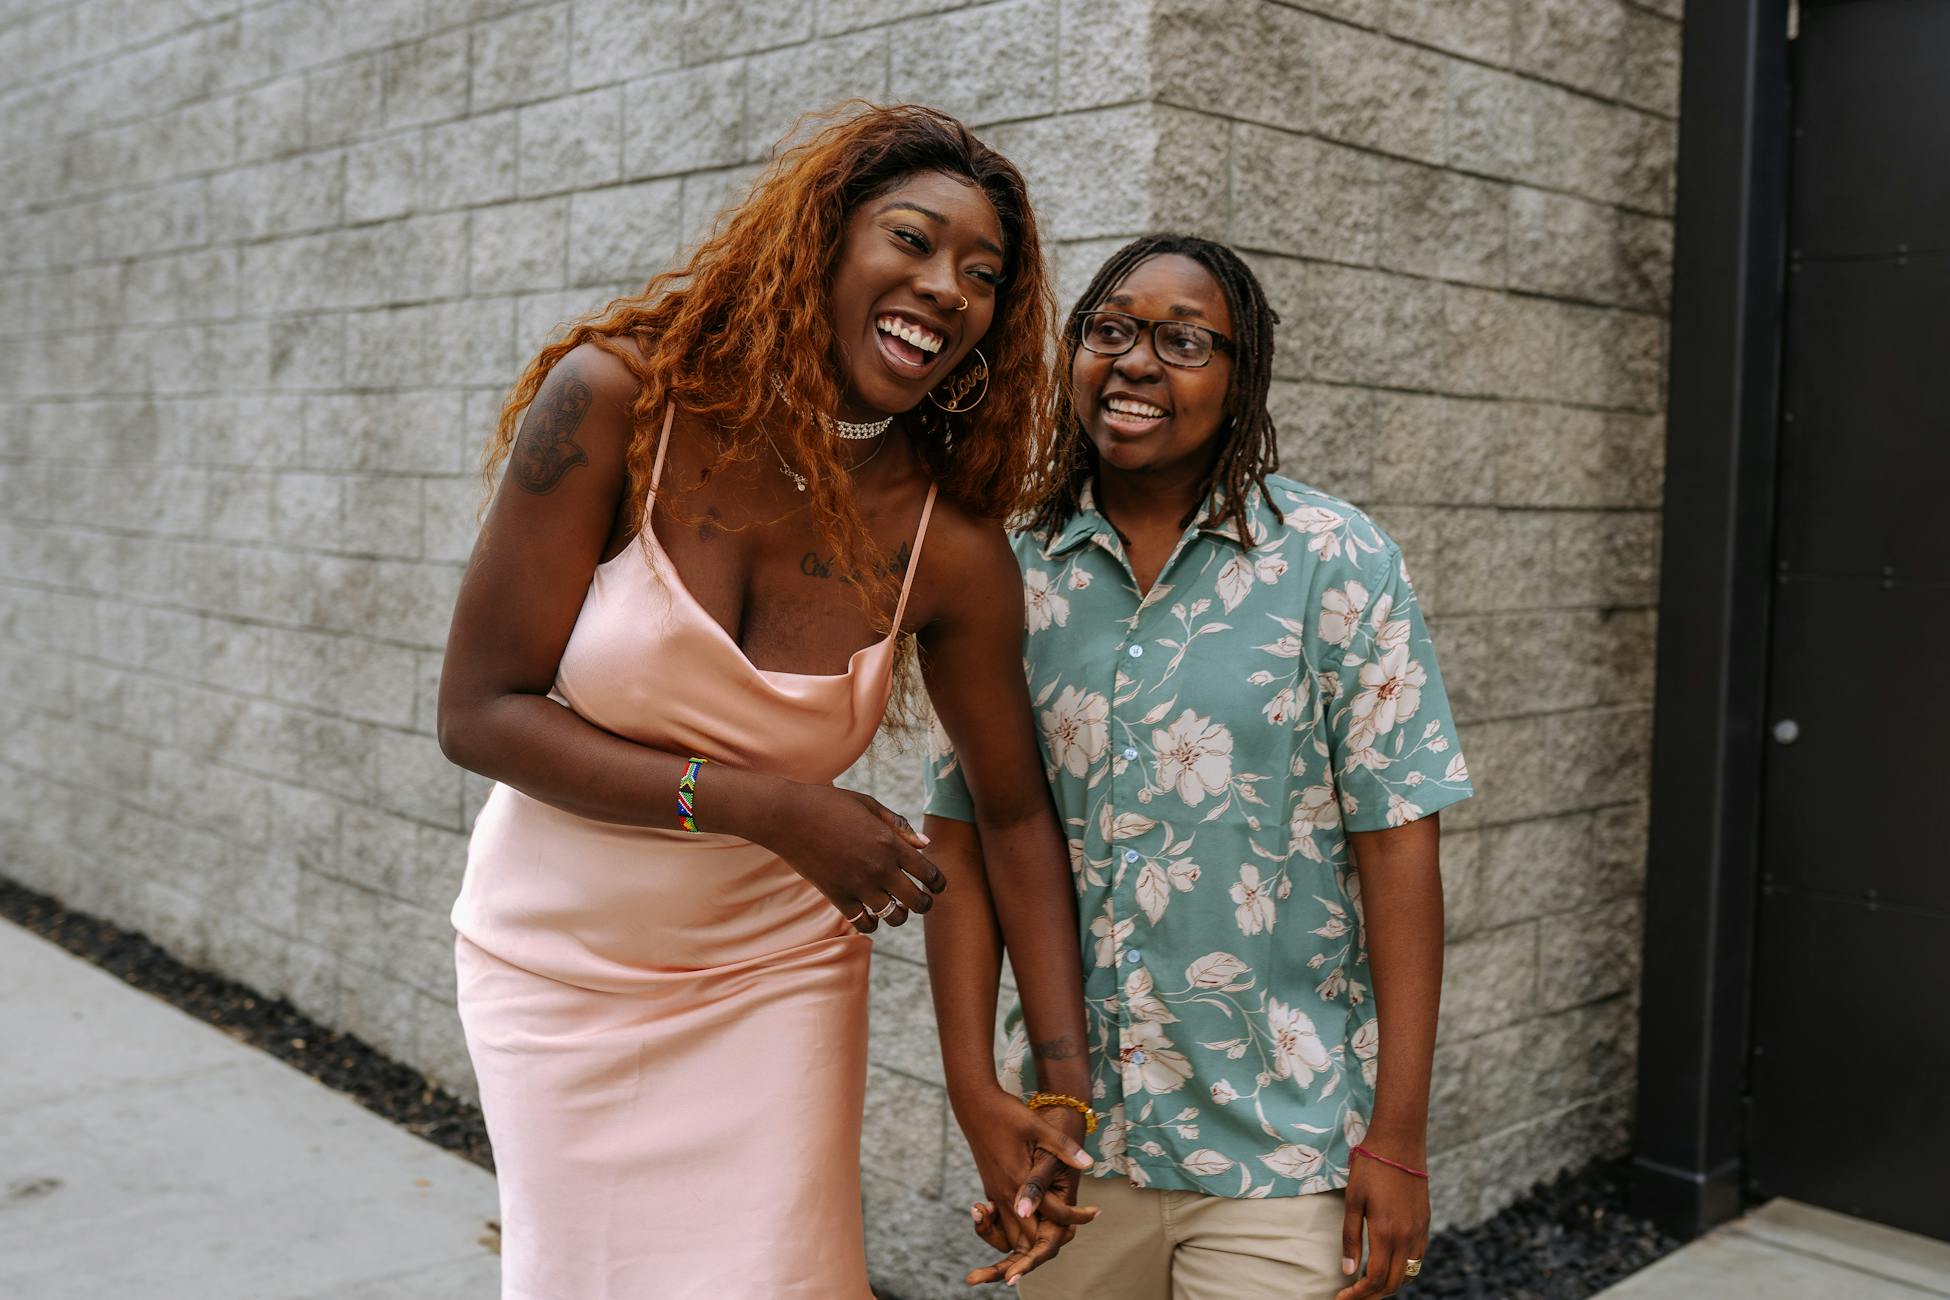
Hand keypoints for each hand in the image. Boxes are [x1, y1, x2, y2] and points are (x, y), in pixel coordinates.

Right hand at [760, 783, 944, 932]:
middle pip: (918, 902)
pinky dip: (872, 923)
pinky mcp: (837, 897)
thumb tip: (926, 845)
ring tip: (894, 906)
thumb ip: (899, 826)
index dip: (939, 883)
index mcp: (891, 844)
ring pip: (894, 917)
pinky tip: (870, 911)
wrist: (787, 816)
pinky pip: (864, 923)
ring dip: (899, 914)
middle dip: (924, 903)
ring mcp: (858, 885)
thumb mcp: (869, 805)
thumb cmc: (829, 804)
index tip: (936, 885)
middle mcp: (879, 868)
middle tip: (919, 899)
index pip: (930, 875)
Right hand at [954, 1086, 1097, 1285]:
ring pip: (1012, 1235)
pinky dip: (1019, 1229)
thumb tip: (1088, 1163)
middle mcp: (1004, 1193)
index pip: (1052, 1212)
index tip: (1095, 1211)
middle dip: (1051, 1238)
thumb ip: (1063, 1147)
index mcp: (1018, 1179)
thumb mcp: (1038, 1127)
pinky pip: (1003, 1223)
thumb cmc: (1006, 1114)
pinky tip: (1038, 1217)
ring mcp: (994, 1193)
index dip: (1076, 1216)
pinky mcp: (990, 1190)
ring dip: (1033, 1238)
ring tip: (1058, 1227)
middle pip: (1029, 1236)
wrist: (974, 1104)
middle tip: (1075, 1229)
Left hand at [1335, 1149, 1428, 1298]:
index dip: (1358, 1294)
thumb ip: (1350, 1238)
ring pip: (1408, 1273)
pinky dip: (1403, 1270)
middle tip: (1352, 1296)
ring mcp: (1419, 1231)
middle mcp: (1407, 1236)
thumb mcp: (1352, 1200)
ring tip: (1368, 1285)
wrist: (1399, 1141)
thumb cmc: (1370, 1167)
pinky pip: (1417, 1258)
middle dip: (1372, 1296)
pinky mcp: (1425, 1223)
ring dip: (1389, 1285)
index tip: (1341, 1298)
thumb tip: (1348, 1272)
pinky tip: (1387, 1264)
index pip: (1374, 1278)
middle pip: (1393, 1283)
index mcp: (1386, 1232)